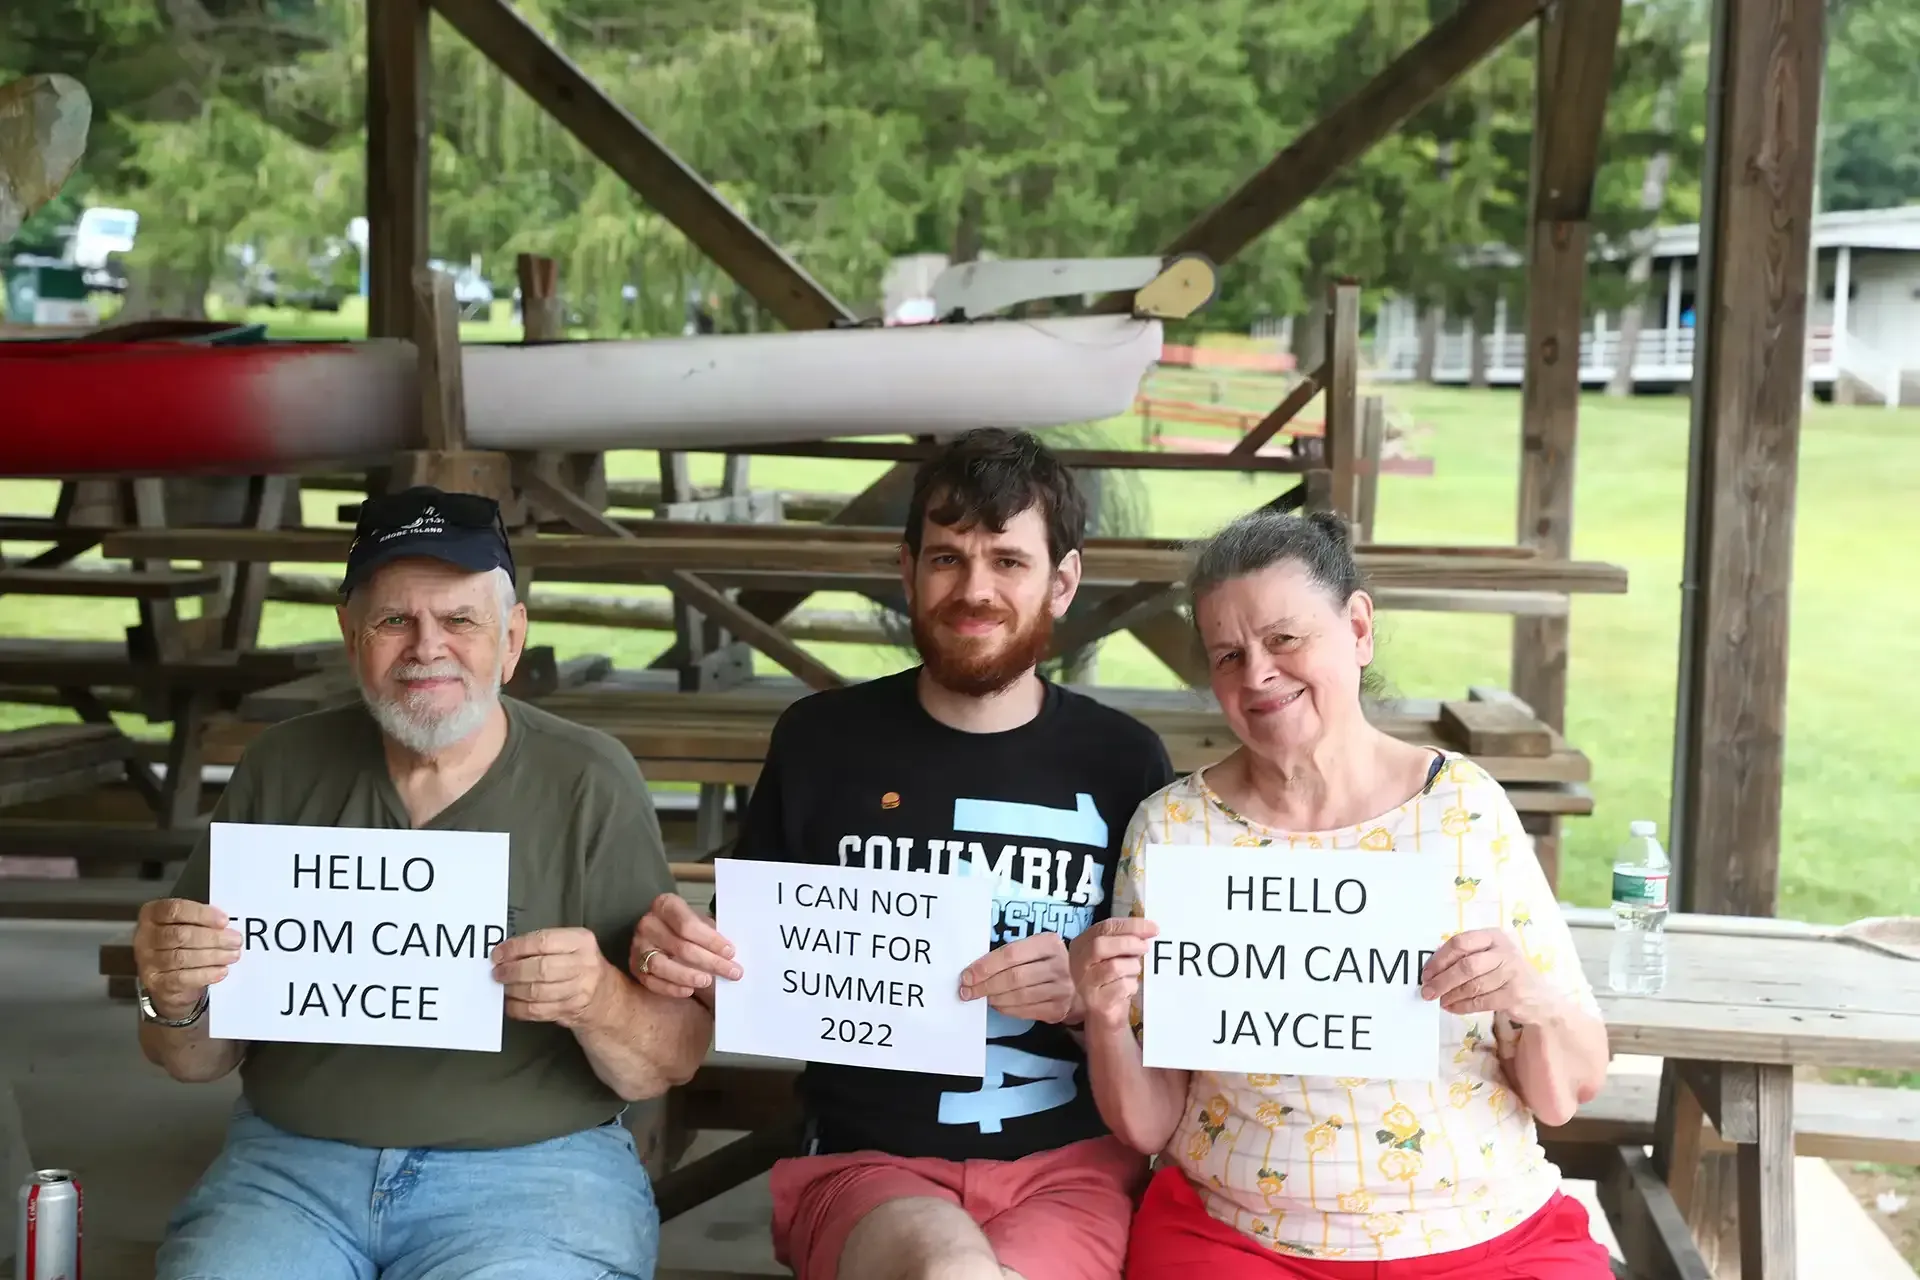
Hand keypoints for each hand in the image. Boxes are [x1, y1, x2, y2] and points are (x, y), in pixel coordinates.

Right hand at [133, 898, 241, 1020]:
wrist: (169, 978)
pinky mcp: (155, 982)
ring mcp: (147, 961)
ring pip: (181, 958)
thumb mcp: (189, 925)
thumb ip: (202, 920)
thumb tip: (227, 925)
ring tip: (232, 955)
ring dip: (212, 956)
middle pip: (180, 935)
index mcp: (152, 914)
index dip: (201, 914)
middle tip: (235, 940)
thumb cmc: (182, 944)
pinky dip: (205, 974)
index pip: (174, 910)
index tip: (224, 920)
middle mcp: (145, 937)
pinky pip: (182, 978)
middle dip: (213, 938)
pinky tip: (221, 971)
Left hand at [492, 927, 615, 1028]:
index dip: (516, 948)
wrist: (604, 995)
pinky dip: (518, 1008)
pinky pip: (536, 1010)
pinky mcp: (570, 1010)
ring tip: (503, 986)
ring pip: (537, 992)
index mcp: (581, 941)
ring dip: (513, 990)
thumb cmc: (580, 965)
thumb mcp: (571, 944)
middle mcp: (584, 965)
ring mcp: (579, 990)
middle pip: (540, 968)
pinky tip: (511, 1002)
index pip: (543, 941)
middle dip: (512, 971)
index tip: (499, 953)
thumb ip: (543, 945)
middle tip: (498, 972)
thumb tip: (507, 951)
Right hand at [630, 892, 740, 999]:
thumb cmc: (688, 929)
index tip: (730, 952)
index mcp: (665, 905)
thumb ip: (712, 934)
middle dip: (709, 961)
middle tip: (731, 971)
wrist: (664, 936)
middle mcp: (648, 923)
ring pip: (661, 965)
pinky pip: (651, 981)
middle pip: (680, 946)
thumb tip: (730, 954)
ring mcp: (638, 945)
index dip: (711, 940)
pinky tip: (689, 990)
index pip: (688, 924)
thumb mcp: (700, 923)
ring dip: (687, 975)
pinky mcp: (634, 966)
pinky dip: (671, 988)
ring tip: (707, 981)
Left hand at [961, 932, 1076, 1022]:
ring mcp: (1061, 989)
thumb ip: (1010, 955)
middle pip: (1014, 977)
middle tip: (967, 991)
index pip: (1011, 954)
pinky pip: (1026, 1011)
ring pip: (1019, 996)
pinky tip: (997, 1005)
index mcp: (1049, 943)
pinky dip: (1007, 1009)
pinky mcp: (1059, 1009)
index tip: (966, 976)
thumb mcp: (1034, 948)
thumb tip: (975, 971)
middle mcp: (1059, 966)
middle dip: (985, 985)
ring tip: (981, 997)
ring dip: (994, 998)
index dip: (985, 966)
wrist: (1080, 979)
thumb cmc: (1046, 960)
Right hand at [1067, 917, 1158, 1031]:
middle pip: (1100, 945)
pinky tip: (1128, 988)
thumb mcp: (1117, 955)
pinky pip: (1121, 987)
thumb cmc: (1112, 980)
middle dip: (1128, 943)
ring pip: (1114, 967)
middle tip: (1145, 947)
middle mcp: (1078, 962)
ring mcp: (1085, 983)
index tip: (1153, 928)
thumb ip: (1128, 940)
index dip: (1131, 925)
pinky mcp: (1096, 1001)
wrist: (1104, 1015)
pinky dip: (1131, 986)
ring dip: (1132, 967)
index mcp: (1082, 944)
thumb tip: (1150, 929)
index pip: (1105, 927)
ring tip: (1133, 973)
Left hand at [1420, 929, 1562, 1022]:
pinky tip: (1452, 1007)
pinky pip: (1481, 1001)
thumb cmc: (1508, 974)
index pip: (1460, 942)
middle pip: (1465, 965)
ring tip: (1439, 1000)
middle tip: (1427, 991)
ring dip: (1451, 994)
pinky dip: (1462, 1006)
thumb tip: (1433, 968)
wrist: (1541, 998)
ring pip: (1472, 985)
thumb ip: (1468, 956)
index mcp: (1494, 936)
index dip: (1439, 958)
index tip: (1426, 972)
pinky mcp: (1514, 995)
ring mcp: (1512, 973)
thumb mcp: (1492, 956)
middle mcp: (1505, 952)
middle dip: (1442, 980)